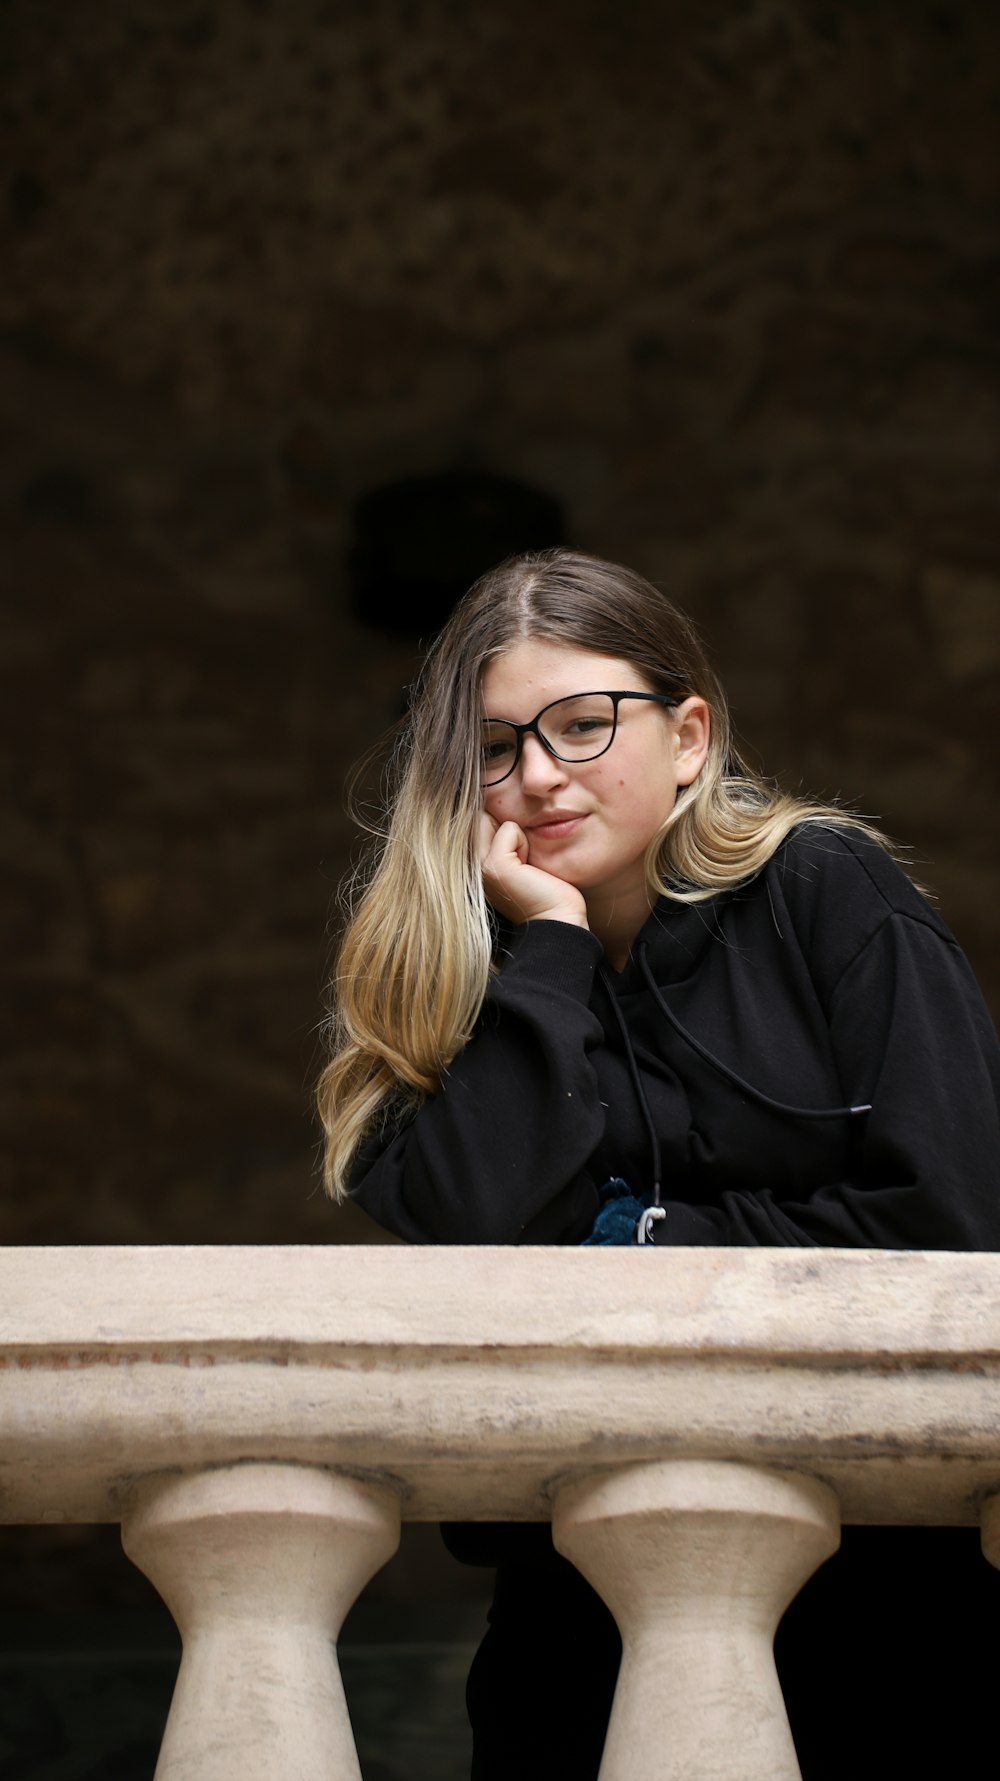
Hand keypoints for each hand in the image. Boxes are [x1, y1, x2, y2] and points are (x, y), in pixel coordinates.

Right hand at [479, 813, 588, 928]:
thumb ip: (501, 838)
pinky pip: (510, 829)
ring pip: (493, 819)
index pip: (476, 820)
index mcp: (472, 865)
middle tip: (523, 859)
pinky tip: (529, 866)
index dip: (499, 825)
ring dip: (517, 835)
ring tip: (526, 863)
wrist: (557, 920)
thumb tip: (498, 809)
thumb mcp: (518, 861)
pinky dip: (524, 841)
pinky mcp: (494, 865)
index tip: (518, 855)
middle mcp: (469, 866)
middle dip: (507, 828)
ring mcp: (479, 866)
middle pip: (481, 817)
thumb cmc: (544, 890)